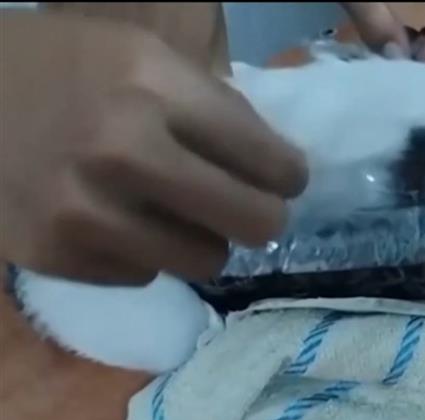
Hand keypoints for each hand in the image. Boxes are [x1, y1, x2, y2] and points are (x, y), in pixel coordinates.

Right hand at [0, 12, 307, 284]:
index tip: (281, 180)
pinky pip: (146, 276)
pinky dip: (141, 254)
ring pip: (207, 262)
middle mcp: (122, 150)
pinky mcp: (55, 256)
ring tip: (171, 212)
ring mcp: (85, 211)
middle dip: (261, 217)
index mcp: (154, 87)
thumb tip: (282, 170)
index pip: (271, 161)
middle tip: (247, 209)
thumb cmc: (62, 71)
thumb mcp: (144, 57)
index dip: (287, 176)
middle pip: (256, 223)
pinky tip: (113, 220)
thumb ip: (215, 108)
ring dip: (201, 240)